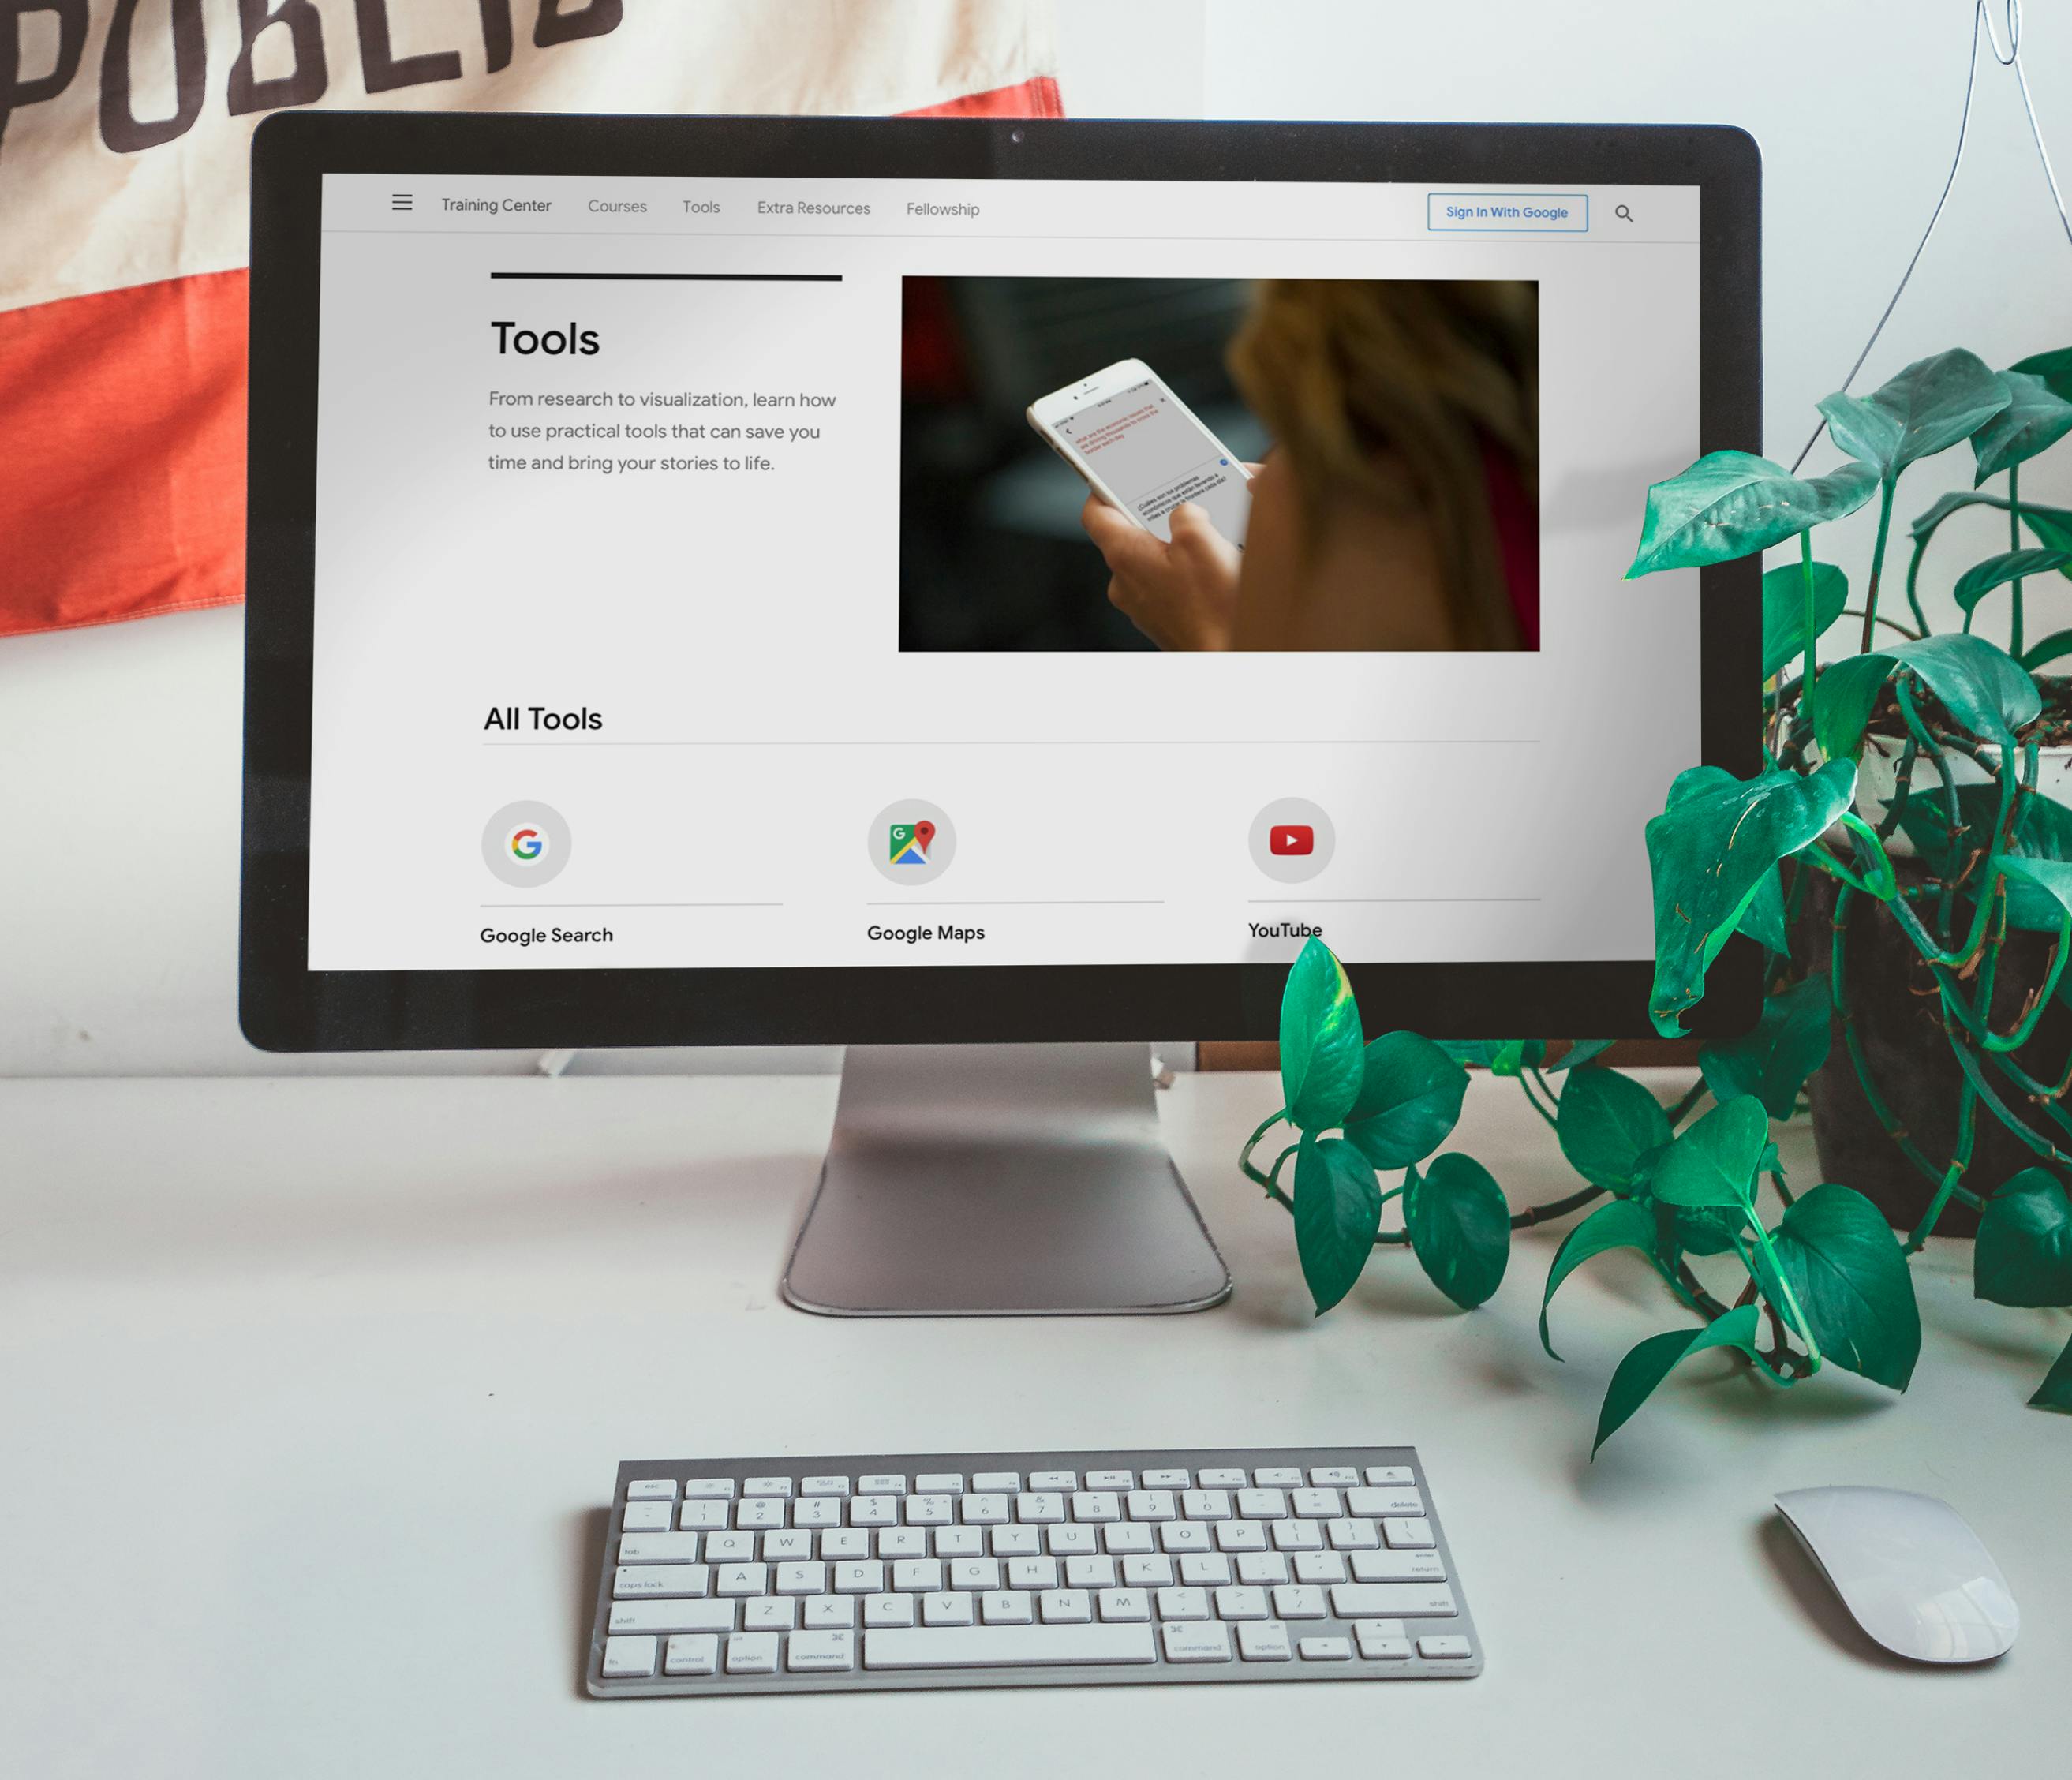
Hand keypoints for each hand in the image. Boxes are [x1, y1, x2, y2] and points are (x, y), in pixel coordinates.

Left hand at [1079, 493, 1241, 650]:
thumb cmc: (1213, 608)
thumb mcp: (1200, 539)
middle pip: (1129, 535)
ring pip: (1151, 561)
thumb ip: (1185, 513)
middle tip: (1182, 501)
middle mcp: (1124, 583)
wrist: (1230, 655)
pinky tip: (1212, 568)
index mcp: (1124, 556)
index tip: (1116, 475)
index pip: (1095, 513)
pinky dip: (1183, 572)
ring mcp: (1141, 605)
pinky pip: (1166, 584)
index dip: (1103, 489)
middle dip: (1156, 517)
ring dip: (1175, 546)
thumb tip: (1185, 514)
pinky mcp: (1161, 619)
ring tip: (1207, 537)